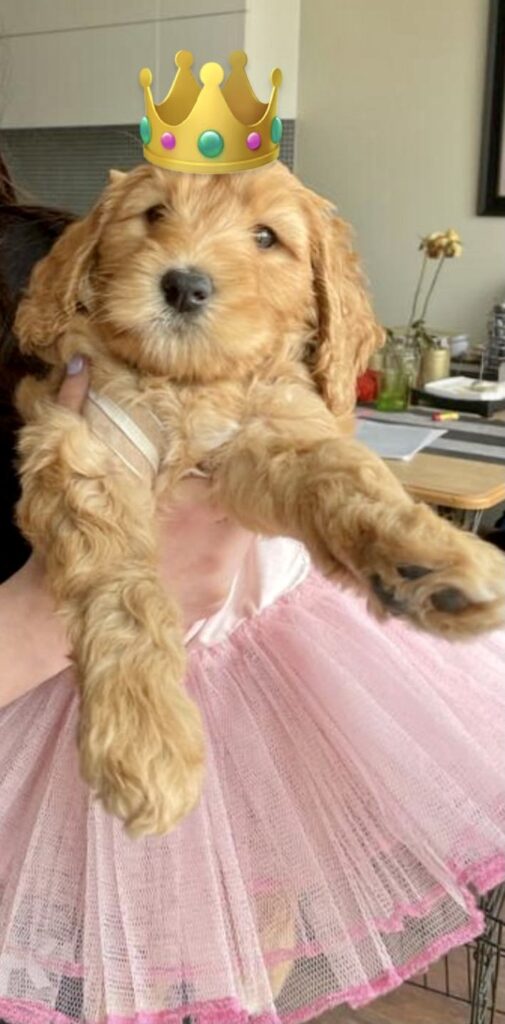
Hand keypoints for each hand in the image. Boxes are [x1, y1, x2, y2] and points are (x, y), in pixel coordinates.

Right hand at [0, 355, 253, 705]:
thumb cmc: (72, 540)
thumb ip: (79, 414)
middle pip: (246, 502)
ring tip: (198, 516)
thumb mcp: (76, 471)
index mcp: (191, 500)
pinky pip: (228, 567)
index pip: (237, 471)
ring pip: (241, 535)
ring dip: (225, 522)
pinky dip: (213, 556)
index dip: (236, 458)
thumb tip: (79, 366)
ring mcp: (220, 574)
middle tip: (213, 480)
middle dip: (233, 489)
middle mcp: (217, 539)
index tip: (229, 450)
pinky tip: (189, 551)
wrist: (68, 613)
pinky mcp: (215, 601)